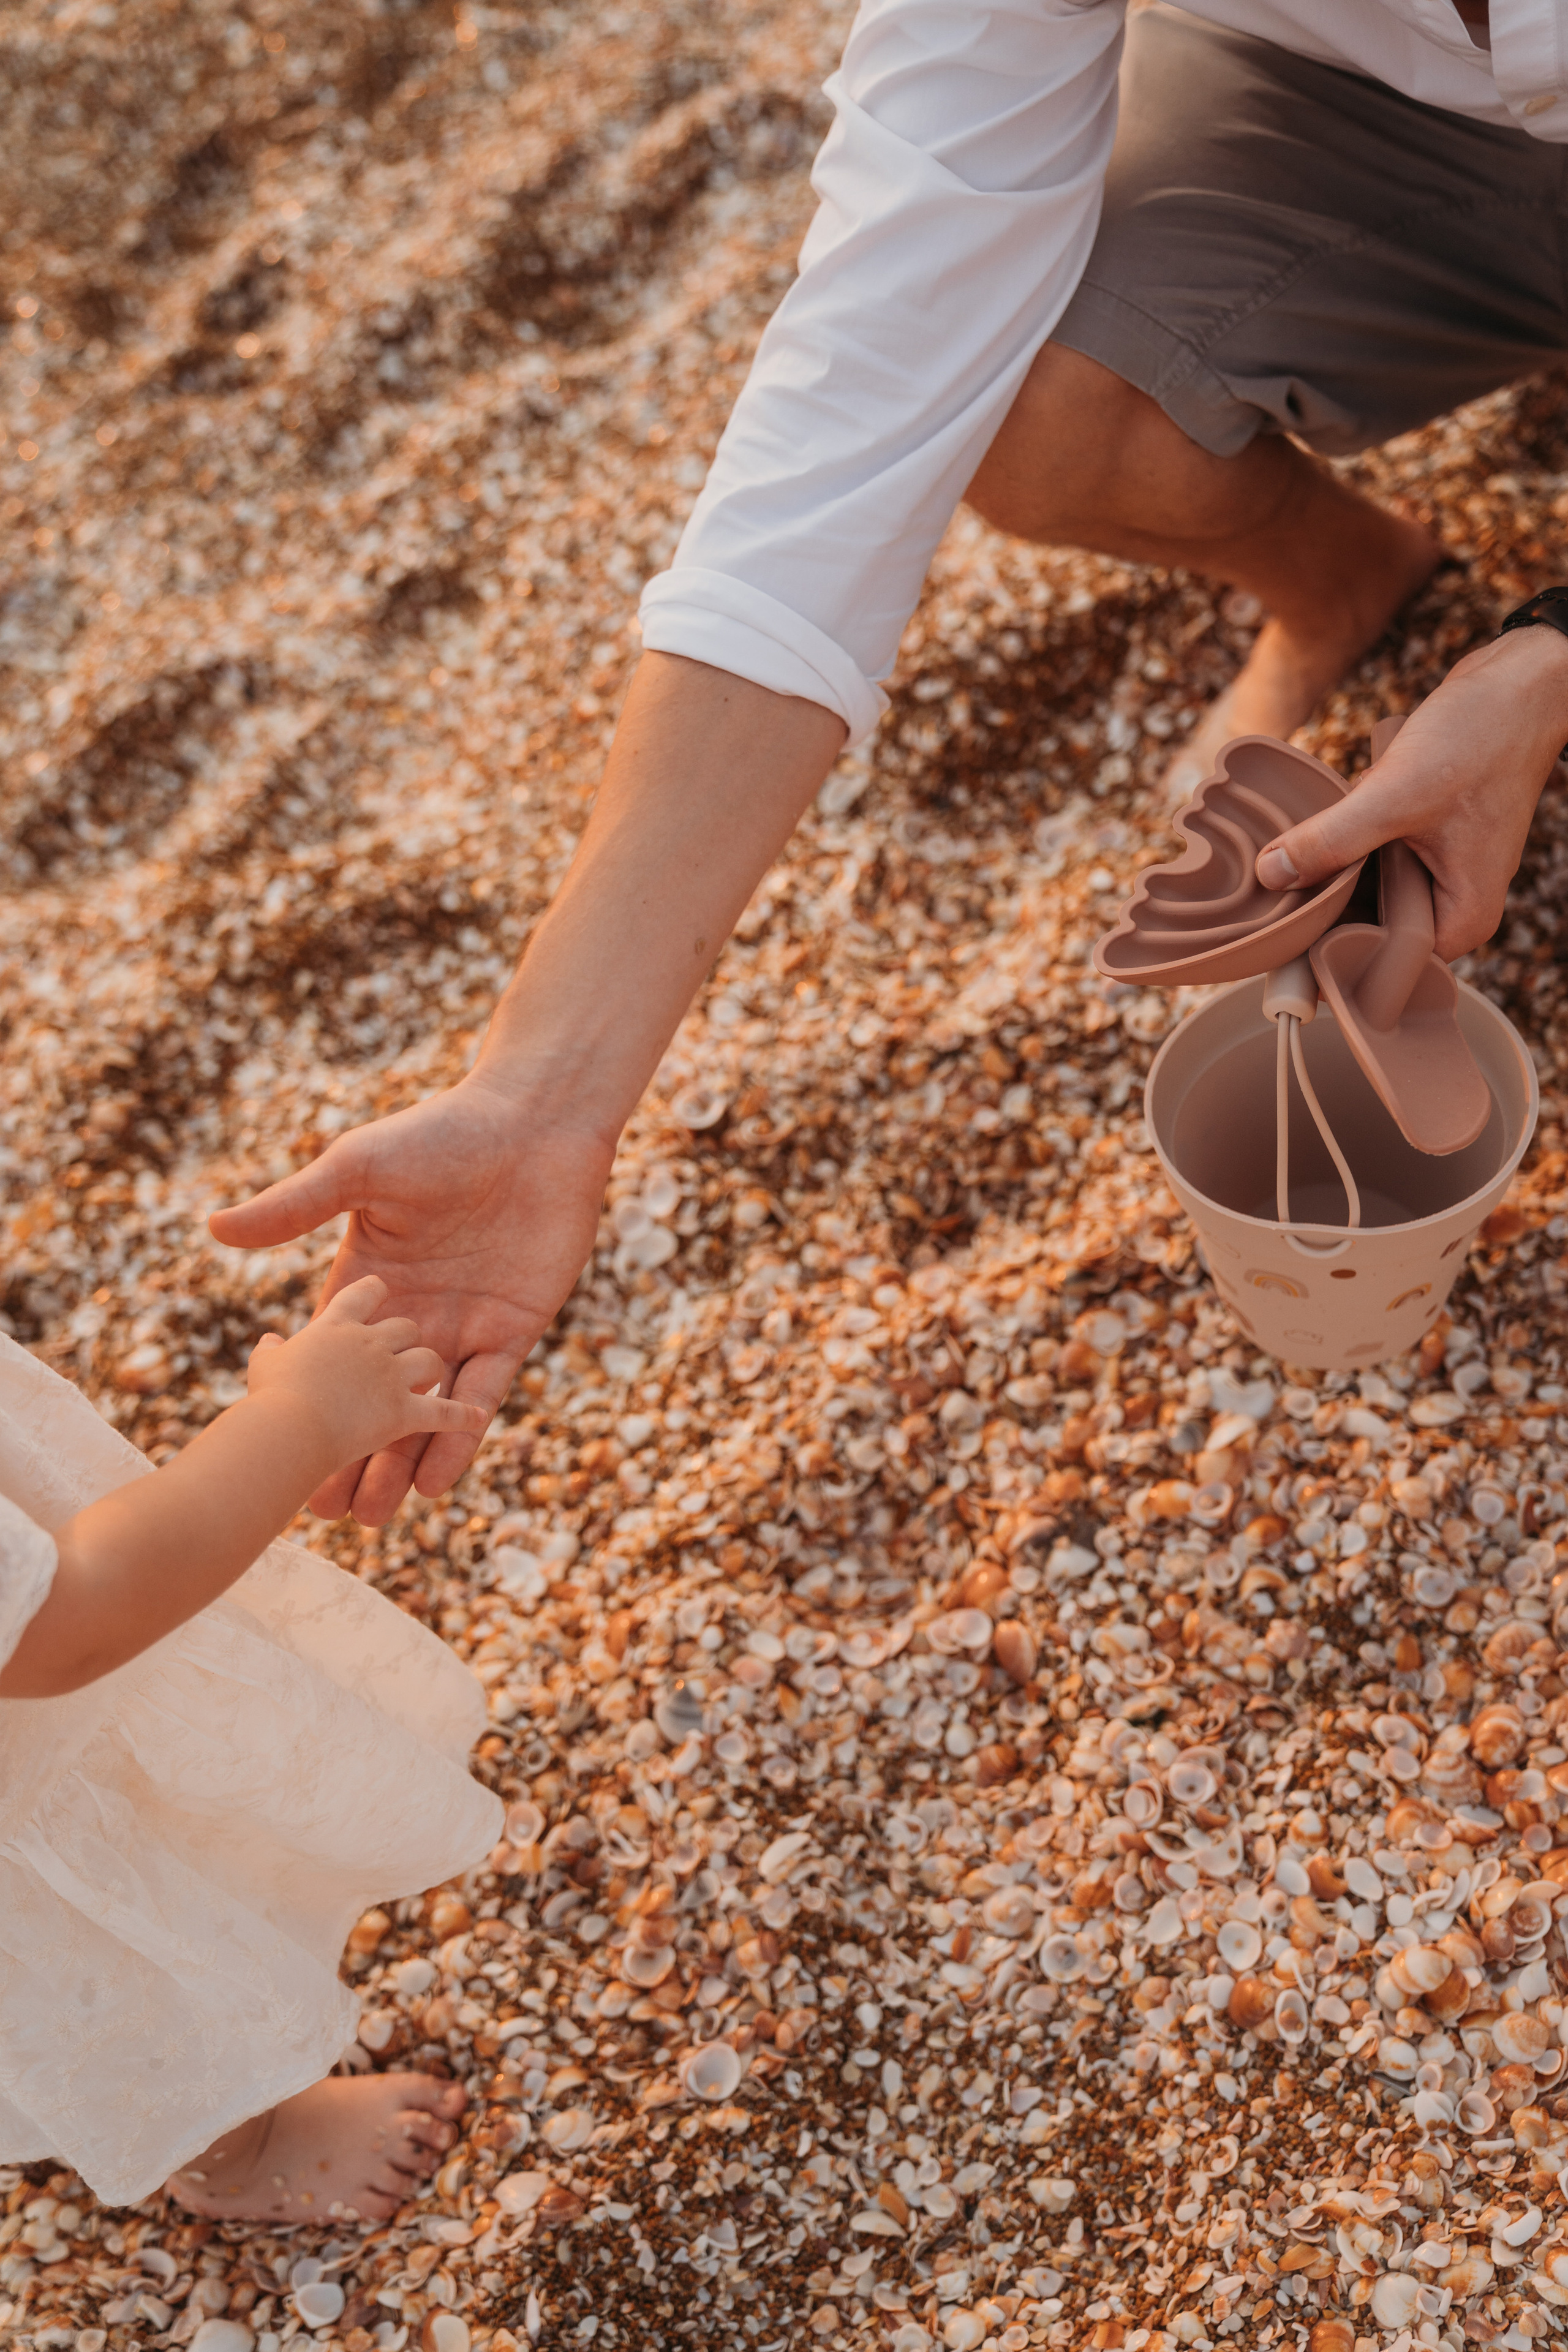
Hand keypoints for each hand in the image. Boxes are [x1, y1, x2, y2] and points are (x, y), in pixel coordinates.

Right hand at [210, 1077, 612, 1524]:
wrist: (533, 1123)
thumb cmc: (442, 1133)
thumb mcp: (358, 1169)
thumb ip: (294, 1207)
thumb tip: (215, 1228)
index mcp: (368, 1283)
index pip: (331, 1359)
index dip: (308, 1408)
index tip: (276, 1457)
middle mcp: (413, 1314)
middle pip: (374, 1399)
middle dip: (350, 1453)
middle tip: (323, 1514)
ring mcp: (465, 1324)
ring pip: (425, 1409)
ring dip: (401, 1461)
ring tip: (373, 1516)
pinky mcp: (514, 1326)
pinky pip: (484, 1392)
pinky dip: (460, 1436)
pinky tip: (437, 1481)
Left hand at [1252, 628, 1567, 959]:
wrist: (1516, 683)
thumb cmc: (1480, 739)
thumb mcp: (1395, 795)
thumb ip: (1333, 840)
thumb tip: (1272, 875)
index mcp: (1462, 918)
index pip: (1382, 965)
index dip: (1329, 956)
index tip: (1281, 943)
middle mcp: (1454, 905)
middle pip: (1371, 933)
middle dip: (1325, 913)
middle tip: (1271, 901)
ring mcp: (1441, 873)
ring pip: (1367, 894)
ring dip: (1331, 877)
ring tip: (1288, 864)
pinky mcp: (1426, 842)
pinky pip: (1373, 860)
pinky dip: (1348, 846)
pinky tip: (1322, 828)